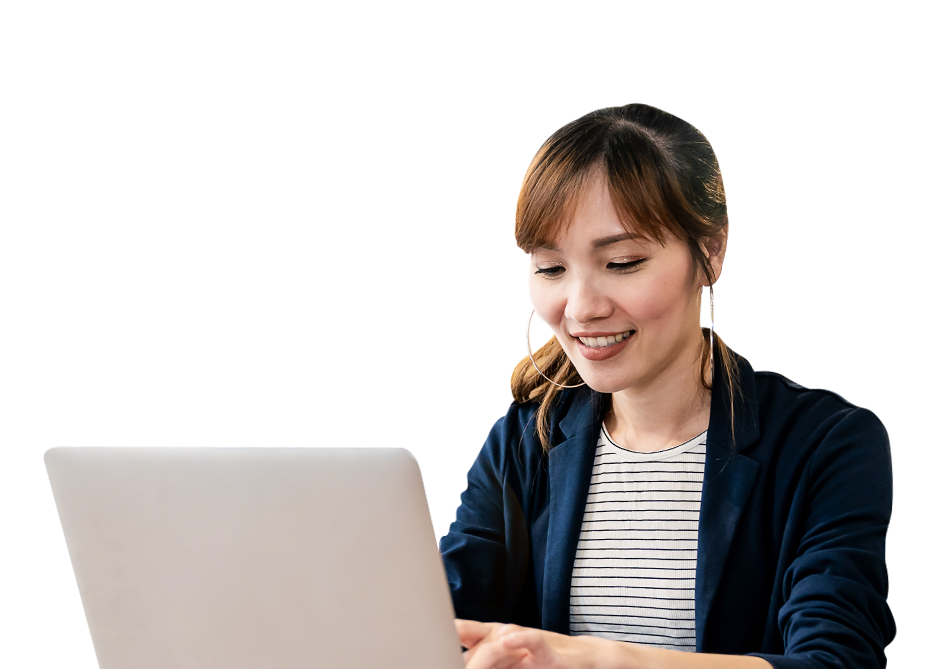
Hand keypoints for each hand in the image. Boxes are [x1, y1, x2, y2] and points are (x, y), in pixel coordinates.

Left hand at [455, 619, 596, 668]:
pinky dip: (519, 639)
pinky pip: (531, 639)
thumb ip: (481, 662)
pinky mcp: (546, 648)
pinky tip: (506, 640)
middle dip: (458, 651)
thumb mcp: (506, 663)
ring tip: (470, 667)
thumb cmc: (538, 662)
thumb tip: (455, 661)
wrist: (580, 660)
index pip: (460, 634)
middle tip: (442, 660)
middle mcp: (502, 634)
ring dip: (482, 656)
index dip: (441, 637)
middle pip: (472, 636)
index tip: (427, 648)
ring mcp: (523, 639)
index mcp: (488, 638)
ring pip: (497, 642)